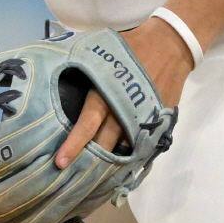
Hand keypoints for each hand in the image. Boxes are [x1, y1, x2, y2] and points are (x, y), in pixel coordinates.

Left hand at [54, 17, 194, 168]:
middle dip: (90, 162)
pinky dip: (130, 155)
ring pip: (124, 149)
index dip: (74, 143)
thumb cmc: (132, 46)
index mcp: (108, 91)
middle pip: (106, 143)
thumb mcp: (102, 50)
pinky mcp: (159, 121)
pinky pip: (142, 145)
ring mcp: (144, 117)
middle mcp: (125, 108)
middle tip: (73, 178)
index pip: (88, 122)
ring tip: (93, 177)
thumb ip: (83, 65)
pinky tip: (119, 165)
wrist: (171, 44)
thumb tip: (52, 67)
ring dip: (109, 162)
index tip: (61, 162)